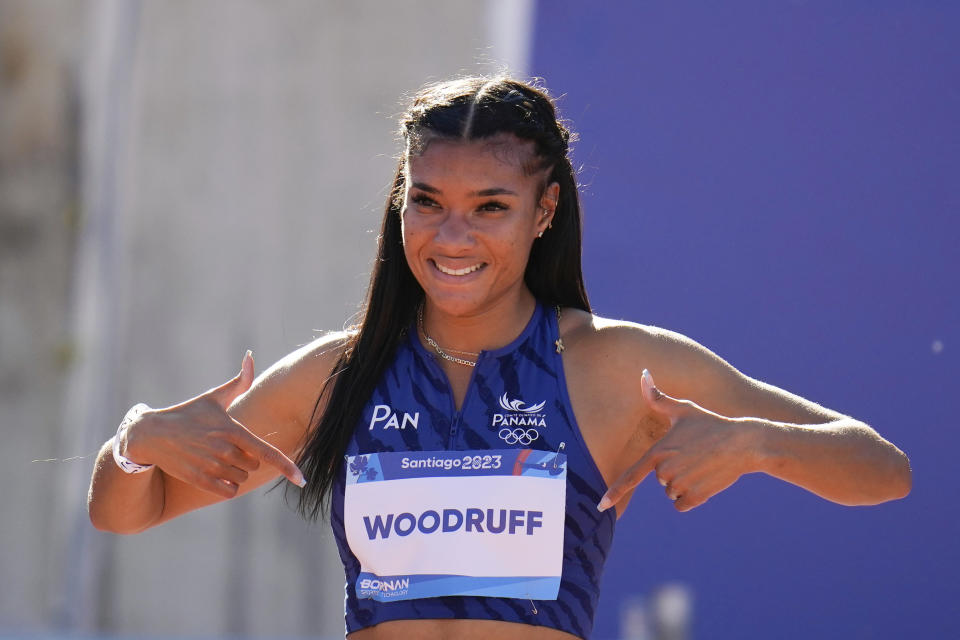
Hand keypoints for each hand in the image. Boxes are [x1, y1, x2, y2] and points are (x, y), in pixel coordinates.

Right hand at [124, 351, 305, 497]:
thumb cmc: (188, 413)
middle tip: (227, 447)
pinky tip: (217, 475)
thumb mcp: (213, 397)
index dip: (287, 467)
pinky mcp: (199, 480)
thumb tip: (250, 356)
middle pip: (254, 465)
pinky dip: (227, 487)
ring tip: (217, 458)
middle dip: (246, 459)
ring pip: (241, 479)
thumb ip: (239, 382)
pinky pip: (228, 492)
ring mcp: (211, 466)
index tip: (302, 480)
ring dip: (235, 472)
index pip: (267, 452)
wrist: (151, 433)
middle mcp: (224, 450)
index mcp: (233, 430)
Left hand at [598, 369, 756, 512]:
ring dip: (682, 484)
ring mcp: (682, 485)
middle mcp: (666, 471)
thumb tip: (643, 374)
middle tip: (692, 455)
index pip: (631, 476)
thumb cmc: (710, 423)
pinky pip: (681, 505)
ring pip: (670, 493)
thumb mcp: (683, 409)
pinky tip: (703, 480)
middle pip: (658, 480)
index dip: (614, 492)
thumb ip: (658, 398)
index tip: (601, 506)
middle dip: (672, 471)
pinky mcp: (696, 497)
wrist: (743, 443)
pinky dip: (690, 497)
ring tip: (700, 465)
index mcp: (658, 452)